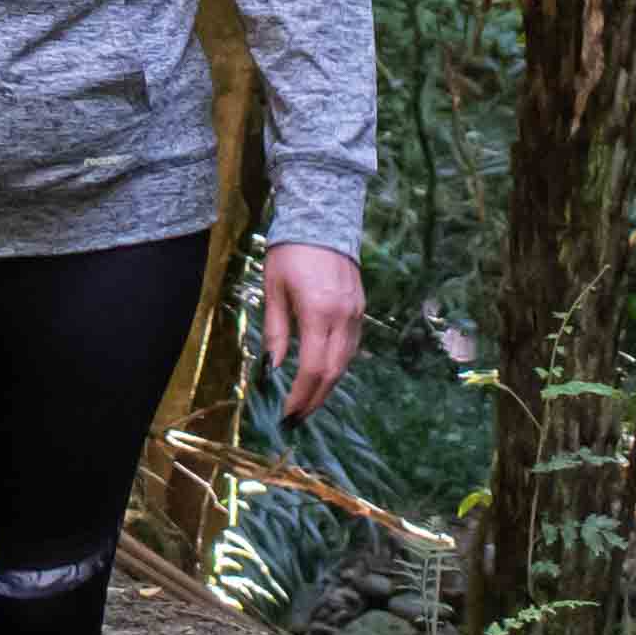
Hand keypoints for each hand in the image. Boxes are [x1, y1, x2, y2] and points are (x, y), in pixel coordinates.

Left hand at [252, 241, 361, 423]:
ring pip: (346, 361)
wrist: (323, 218)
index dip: (301, 395)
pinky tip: (323, 374)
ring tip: (309, 402)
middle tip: (298, 417)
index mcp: (319, 312)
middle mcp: (344, 316)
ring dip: (328, 386)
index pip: (312, 367)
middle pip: (334, 371)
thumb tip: (274, 366)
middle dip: (315, 398)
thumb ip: (276, 330)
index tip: (288, 413)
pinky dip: (337, 366)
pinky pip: (352, 346)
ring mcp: (357, 312)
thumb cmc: (290, 251)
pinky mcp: (361, 307)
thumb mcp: (273, 289)